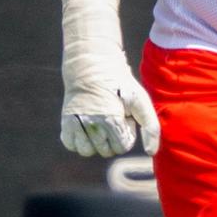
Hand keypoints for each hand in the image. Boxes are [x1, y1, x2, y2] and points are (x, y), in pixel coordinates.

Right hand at [60, 0, 159, 156]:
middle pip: (106, 151)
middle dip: (113, 138)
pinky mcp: (65, 121)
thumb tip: (151, 152)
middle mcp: (91, 123)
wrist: (92, 64)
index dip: (127, 133)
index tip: (125, 117)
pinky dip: (79, 140)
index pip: (122, 147)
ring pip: (87, 151)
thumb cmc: (120, 83)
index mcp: (111, 119)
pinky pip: (71, 145)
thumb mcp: (141, 99)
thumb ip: (151, 127)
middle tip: (113, 116)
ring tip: (100, 123)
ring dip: (96, 142)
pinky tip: (87, 126)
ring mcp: (75, 123)